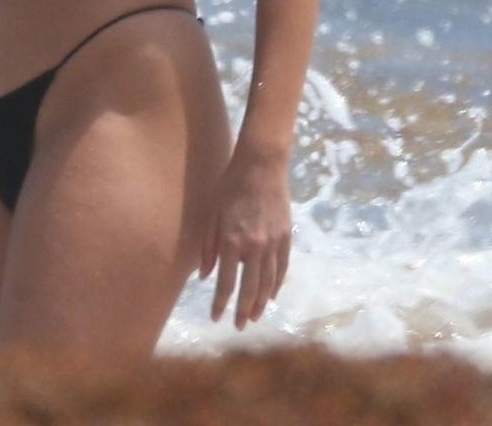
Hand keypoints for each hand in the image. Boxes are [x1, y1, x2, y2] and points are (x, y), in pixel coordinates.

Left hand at [200, 151, 291, 328]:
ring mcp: (273, 243)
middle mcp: (254, 247)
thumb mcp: (210, 214)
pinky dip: (276, 284)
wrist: (261, 166)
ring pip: (268, 282)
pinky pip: (282, 268)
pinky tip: (271, 295)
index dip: (220, 303)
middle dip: (243, 310)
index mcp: (231, 242)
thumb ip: (207, 247)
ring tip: (255, 316)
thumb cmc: (228, 187)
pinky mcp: (286, 237)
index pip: (225, 283)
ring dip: (261, 302)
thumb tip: (204, 276)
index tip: (216, 318)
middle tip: (239, 326)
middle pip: (250, 288)